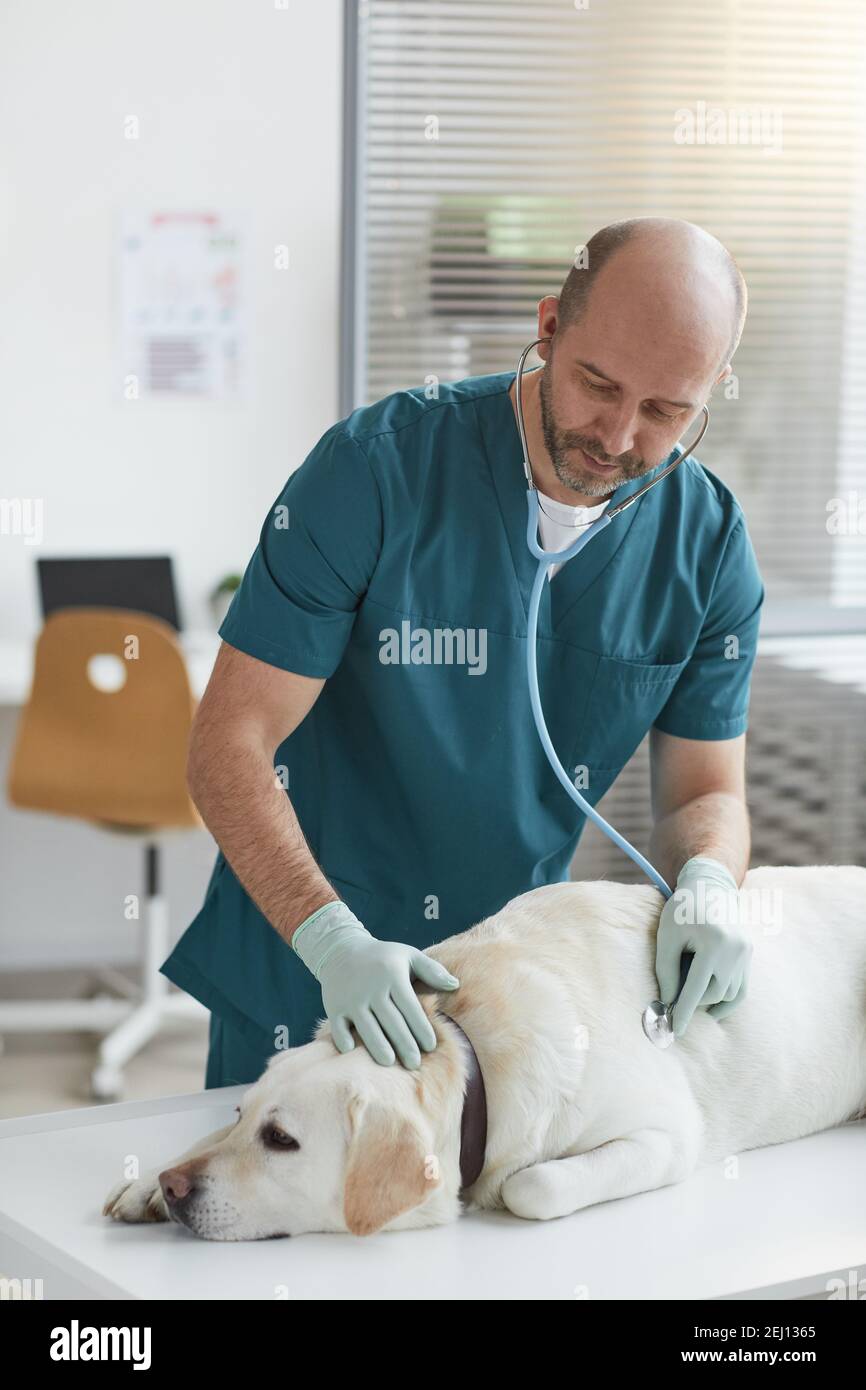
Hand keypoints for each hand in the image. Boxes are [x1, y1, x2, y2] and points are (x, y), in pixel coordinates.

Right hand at [291, 901, 459, 1067]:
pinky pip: (338, 1026)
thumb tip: (455, 985)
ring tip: (390, 1063)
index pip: (410, 1007)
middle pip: (390, 1021)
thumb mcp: (409, 955)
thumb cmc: (383, 957)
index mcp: (392, 976)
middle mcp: (371, 988)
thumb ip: (432, 971)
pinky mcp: (334, 1006)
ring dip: (378, 1046)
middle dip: (404, 1044)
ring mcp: (351, 998)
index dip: (421, 1028)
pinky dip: (343, 1039)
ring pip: (366, 1027)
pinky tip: (353, 1051)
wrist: (341, 949)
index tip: (431, 1046)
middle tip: (415, 1064)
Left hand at [655, 856, 751, 1038]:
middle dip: (693, 1001)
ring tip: (690, 992)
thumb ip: (667, 970)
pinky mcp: (749, 954)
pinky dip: (727, 1000)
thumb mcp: (668, 936)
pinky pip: (741, 989)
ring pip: (728, 993)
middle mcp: (735, 950)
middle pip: (713, 993)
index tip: (674, 1029)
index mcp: (714, 943)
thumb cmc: (682, 909)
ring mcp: (746, 953)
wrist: (709, 886)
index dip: (684, 1011)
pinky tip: (711, 1008)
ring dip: (709, 999)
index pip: (697, 988)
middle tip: (674, 1000)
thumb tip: (667, 1003)